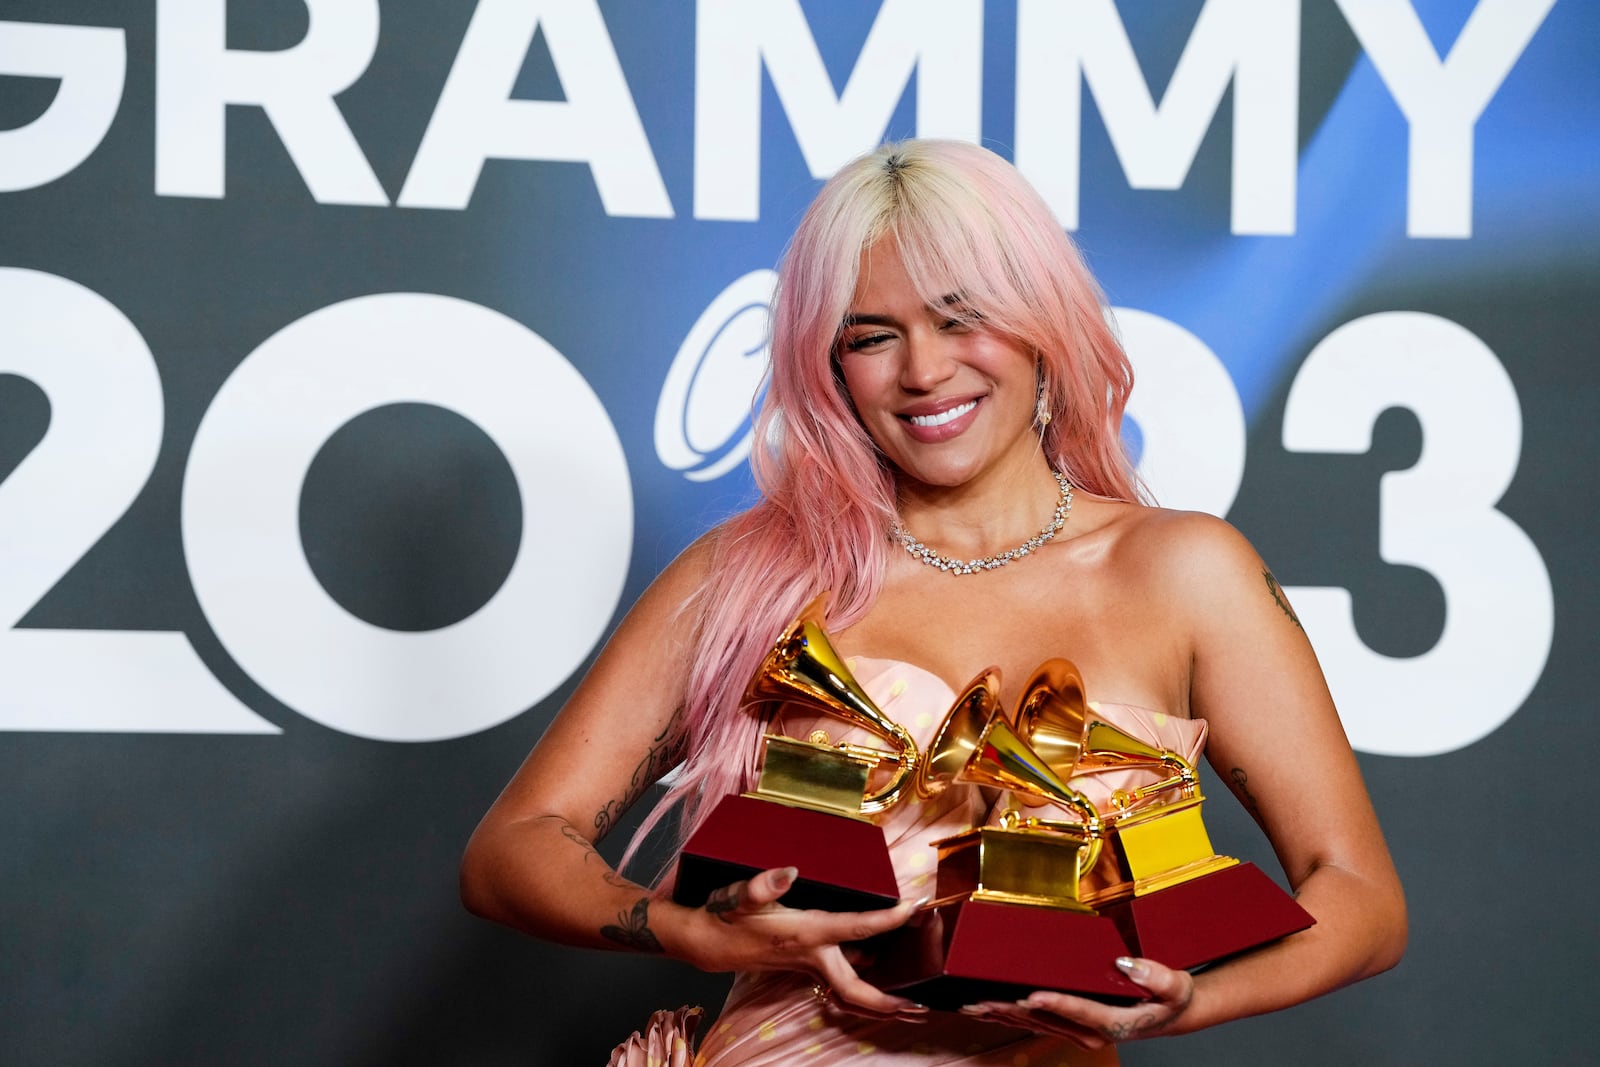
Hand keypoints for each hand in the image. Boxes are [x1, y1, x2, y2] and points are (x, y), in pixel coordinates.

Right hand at [674, 866, 927, 1017]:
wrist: (707, 943)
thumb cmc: (727, 918)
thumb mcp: (740, 896)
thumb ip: (764, 885)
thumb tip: (791, 871)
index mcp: (807, 935)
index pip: (857, 928)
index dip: (887, 918)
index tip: (913, 908)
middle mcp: (813, 956)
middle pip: (857, 990)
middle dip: (889, 1003)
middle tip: (923, 1007)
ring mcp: (811, 966)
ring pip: (852, 991)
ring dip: (881, 1001)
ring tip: (914, 1004)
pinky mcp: (807, 966)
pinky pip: (843, 983)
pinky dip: (865, 988)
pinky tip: (882, 979)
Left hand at [960, 957, 1193, 1047]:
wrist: (1169, 1013)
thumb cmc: (1168, 998)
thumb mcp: (1173, 985)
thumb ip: (1154, 975)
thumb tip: (1125, 964)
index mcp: (1113, 1022)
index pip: (1079, 1011)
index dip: (1054, 1003)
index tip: (1031, 994)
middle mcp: (1092, 1032)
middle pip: (1047, 1020)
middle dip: (1013, 1009)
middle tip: (984, 999)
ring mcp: (1079, 1032)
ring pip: (1035, 1024)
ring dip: (1004, 1014)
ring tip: (975, 1004)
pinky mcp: (1070, 1026)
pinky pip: (1036, 1022)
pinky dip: (1011, 1014)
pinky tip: (990, 1008)